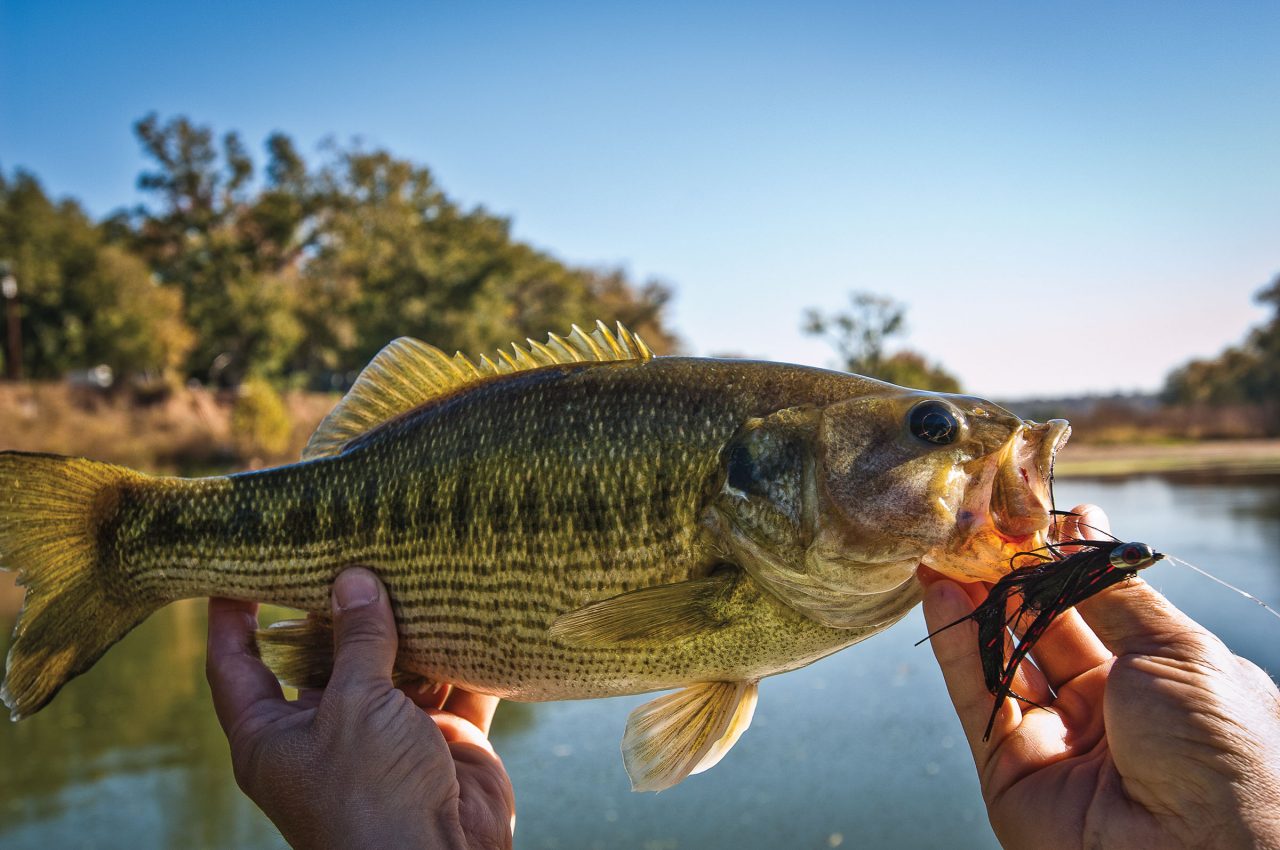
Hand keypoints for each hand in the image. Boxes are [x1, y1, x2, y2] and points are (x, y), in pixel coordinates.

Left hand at [206, 568, 514, 849]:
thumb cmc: (372, 795)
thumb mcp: (354, 706)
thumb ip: (358, 640)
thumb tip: (353, 579)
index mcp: (272, 734)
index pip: (235, 664)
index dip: (231, 616)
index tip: (235, 565)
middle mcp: (325, 732)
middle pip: (323, 655)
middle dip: (339, 607)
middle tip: (349, 547)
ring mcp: (385, 737)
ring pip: (391, 666)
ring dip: (406, 626)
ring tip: (412, 566)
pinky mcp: (440, 741)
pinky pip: (449, 686)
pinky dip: (460, 656)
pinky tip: (467, 613)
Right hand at [922, 504, 1279, 849]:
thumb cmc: (1216, 749)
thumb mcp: (1179, 652)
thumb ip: (1115, 593)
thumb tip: (1085, 524)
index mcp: (1162, 680)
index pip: (1101, 607)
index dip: (1067, 562)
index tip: (1036, 514)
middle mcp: (1108, 709)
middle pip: (1046, 627)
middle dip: (1012, 575)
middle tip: (978, 524)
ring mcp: (1056, 739)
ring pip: (1004, 656)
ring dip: (973, 601)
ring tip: (947, 547)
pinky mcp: (1008, 768)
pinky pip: (976, 696)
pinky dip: (954, 644)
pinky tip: (938, 593)